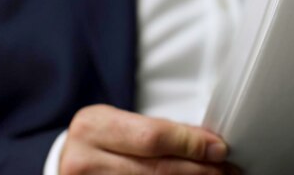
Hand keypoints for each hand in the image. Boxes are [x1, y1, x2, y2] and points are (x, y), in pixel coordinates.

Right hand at [60, 104, 233, 174]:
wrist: (67, 163)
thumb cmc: (99, 140)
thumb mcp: (120, 124)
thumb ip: (159, 131)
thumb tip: (209, 143)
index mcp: (93, 126)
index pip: (152, 137)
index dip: (190, 144)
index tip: (219, 148)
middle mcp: (84, 160)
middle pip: (156, 170)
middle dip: (198, 170)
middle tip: (226, 170)